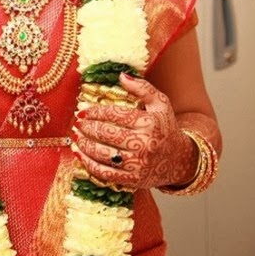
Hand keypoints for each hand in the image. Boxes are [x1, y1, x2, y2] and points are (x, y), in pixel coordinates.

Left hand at [72, 73, 196, 188]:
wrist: (179, 160)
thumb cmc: (165, 128)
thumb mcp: (160, 104)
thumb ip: (142, 88)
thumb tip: (121, 75)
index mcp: (149, 124)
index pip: (114, 114)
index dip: (94, 111)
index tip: (82, 109)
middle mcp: (143, 144)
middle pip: (105, 133)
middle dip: (86, 126)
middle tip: (77, 122)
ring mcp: (137, 164)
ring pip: (102, 153)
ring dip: (84, 144)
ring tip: (75, 135)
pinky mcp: (132, 180)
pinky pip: (104, 172)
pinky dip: (88, 163)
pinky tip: (79, 153)